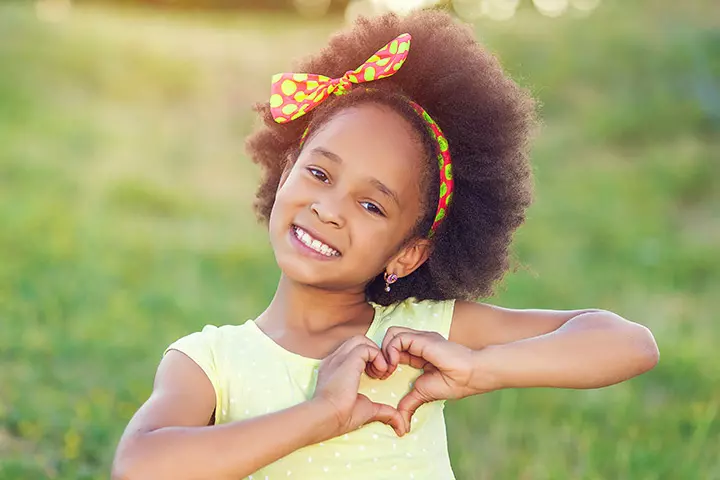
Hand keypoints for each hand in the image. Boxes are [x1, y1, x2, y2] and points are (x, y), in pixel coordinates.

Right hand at [312, 335, 406, 439]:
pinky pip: (366, 347)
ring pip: (361, 340)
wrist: (326, 418)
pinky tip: (380, 372)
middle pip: (357, 342)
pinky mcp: (348, 359)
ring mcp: (339, 357)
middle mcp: (335, 360)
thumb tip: (400, 424)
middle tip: (380, 373)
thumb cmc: (340, 417)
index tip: (375, 376)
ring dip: (376, 353)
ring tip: (380, 372)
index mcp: (334, 369)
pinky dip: (377, 357)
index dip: (368, 360)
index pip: (352, 352)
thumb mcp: (365, 410)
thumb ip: (383, 411)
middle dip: (373, 353)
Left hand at [381, 327, 496, 425]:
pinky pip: (397, 337)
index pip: (392, 348)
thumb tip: (400, 426)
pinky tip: (393, 365)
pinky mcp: (422, 338)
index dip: (383, 360)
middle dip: (379, 354)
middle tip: (382, 373)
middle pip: (389, 338)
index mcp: (418, 352)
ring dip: (383, 351)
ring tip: (388, 370)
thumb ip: (409, 403)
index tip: (383, 377)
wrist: (471, 376)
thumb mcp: (423, 393)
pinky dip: (390, 350)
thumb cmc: (454, 383)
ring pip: (390, 333)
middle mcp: (417, 342)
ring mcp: (420, 338)